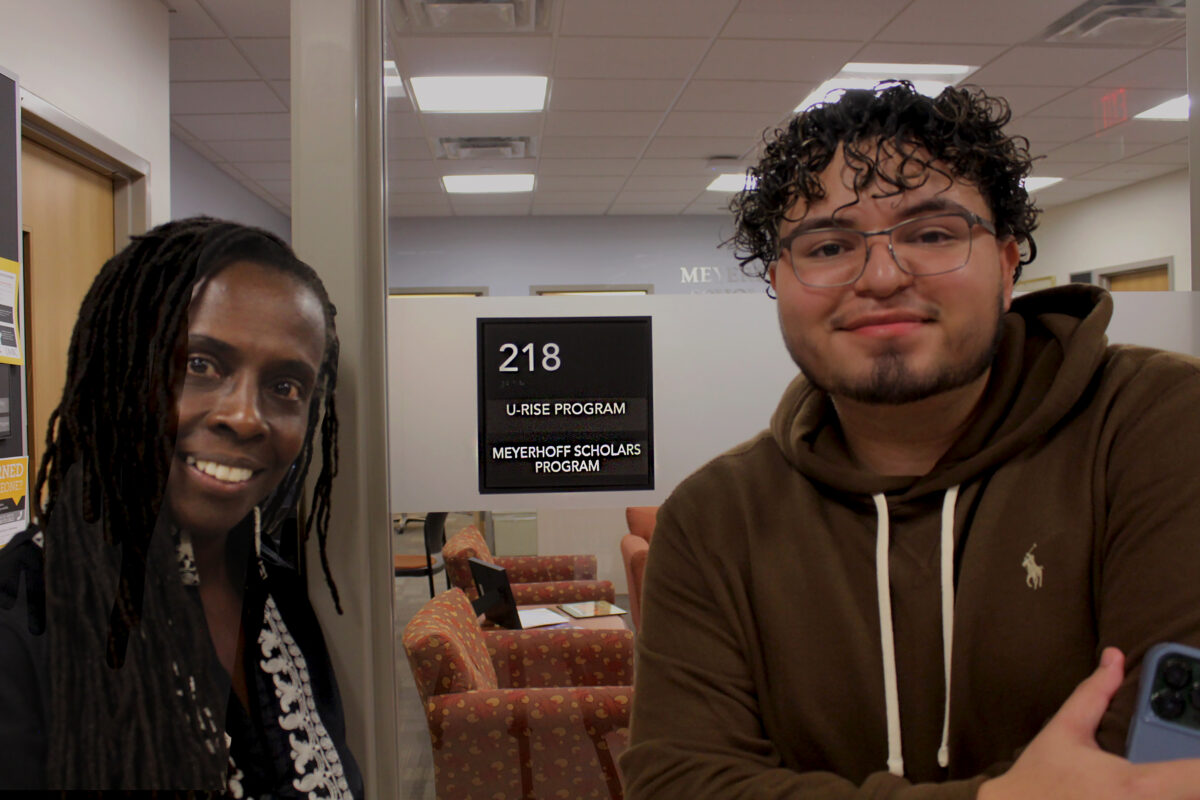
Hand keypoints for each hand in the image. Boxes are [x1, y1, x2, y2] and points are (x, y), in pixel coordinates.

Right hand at [979, 648, 1199, 799]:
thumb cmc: (1037, 778)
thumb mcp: (1065, 730)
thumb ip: (1095, 693)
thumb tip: (1114, 657)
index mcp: (1137, 786)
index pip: (1199, 778)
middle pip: (1194, 794)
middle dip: (1191, 782)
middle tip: (1185, 769)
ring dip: (1181, 791)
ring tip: (1174, 781)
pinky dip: (1169, 799)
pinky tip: (1162, 791)